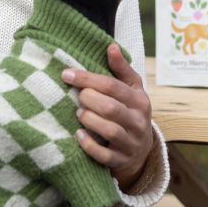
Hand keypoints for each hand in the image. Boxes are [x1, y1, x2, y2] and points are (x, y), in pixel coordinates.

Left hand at [62, 44, 154, 188]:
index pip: (112, 86)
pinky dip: (89, 145)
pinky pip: (104, 155)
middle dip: (88, 99)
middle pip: (111, 107)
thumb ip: (120, 68)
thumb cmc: (130, 111)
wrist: (140, 150)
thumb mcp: (131, 89)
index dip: (88, 78)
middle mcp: (138, 122)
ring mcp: (130, 143)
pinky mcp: (121, 160)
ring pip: (109, 130)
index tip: (67, 73)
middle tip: (77, 96)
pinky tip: (78, 135)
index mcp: (139, 100)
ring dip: (89, 119)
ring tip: (78, 113)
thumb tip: (111, 46)